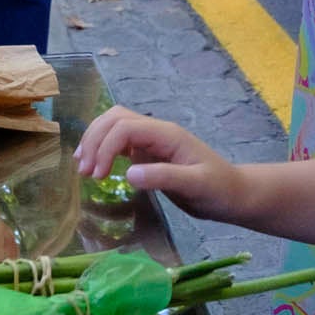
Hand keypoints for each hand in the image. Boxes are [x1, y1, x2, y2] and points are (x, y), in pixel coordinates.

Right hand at [71, 108, 248, 218]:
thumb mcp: (196, 185)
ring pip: (114, 126)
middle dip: (94, 140)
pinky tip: (94, 166)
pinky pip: (119, 142)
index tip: (97, 176)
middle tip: (84, 172)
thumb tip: (129, 174)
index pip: (125, 127)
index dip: (106, 147)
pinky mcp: (148, 154)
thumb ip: (164, 177)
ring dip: (95, 141)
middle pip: (114, 119)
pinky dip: (103, 149)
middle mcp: (157, 132)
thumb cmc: (218, 190)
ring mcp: (152, 141)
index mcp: (167, 134)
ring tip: (82, 168)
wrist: (233, 195)